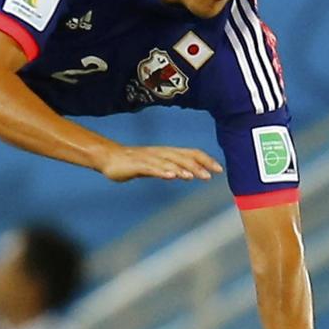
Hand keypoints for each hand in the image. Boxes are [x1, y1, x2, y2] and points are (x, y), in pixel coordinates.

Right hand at [101, 144, 222, 182]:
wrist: (109, 157)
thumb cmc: (134, 162)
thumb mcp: (156, 166)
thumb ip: (171, 168)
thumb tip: (188, 173)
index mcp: (166, 152)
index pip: (189, 153)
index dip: (204, 159)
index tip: (219, 169)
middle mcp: (159, 153)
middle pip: (180, 157)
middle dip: (196, 166)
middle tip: (210, 175)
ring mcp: (148, 158)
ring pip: (166, 162)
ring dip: (180, 168)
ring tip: (192, 176)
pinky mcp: (136, 165)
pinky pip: (150, 168)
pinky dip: (161, 171)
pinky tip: (169, 176)